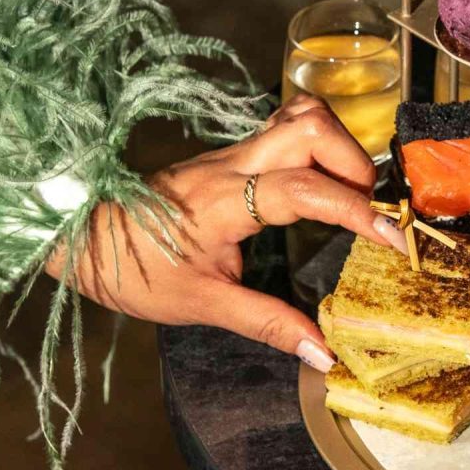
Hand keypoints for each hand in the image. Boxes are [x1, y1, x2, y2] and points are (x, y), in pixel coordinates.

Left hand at [48, 93, 403, 369]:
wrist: (79, 238)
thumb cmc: (133, 272)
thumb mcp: (202, 306)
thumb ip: (268, 324)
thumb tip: (323, 352)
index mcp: (224, 203)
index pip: (304, 190)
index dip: (355, 210)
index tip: (391, 236)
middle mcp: (230, 166)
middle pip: (309, 126)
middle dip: (355, 163)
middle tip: (366, 210)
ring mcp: (229, 154)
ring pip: (298, 116)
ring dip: (338, 147)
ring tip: (350, 194)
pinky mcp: (229, 155)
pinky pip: (284, 128)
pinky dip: (317, 146)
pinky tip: (322, 182)